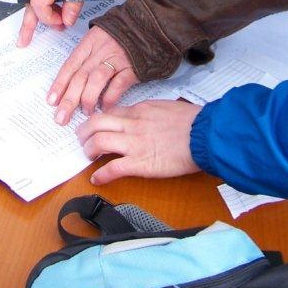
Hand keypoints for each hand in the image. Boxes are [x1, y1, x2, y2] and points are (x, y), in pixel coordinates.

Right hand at [17, 0, 91, 45]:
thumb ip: (76, 1)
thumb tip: (67, 20)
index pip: (40, 3)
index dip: (49, 18)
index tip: (62, 22)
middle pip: (30, 2)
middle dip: (30, 22)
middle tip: (24, 40)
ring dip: (37, 11)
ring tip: (33, 30)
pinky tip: (47, 8)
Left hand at [49, 26, 137, 123]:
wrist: (147, 27)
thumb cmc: (119, 36)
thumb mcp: (98, 39)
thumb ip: (85, 57)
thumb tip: (70, 83)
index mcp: (89, 44)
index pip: (70, 66)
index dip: (59, 84)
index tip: (51, 101)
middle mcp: (100, 51)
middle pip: (80, 76)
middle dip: (69, 99)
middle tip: (61, 117)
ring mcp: (116, 59)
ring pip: (96, 79)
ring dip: (88, 99)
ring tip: (85, 112)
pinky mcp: (132, 68)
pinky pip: (118, 84)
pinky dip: (110, 97)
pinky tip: (105, 107)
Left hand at [77, 100, 202, 184]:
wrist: (205, 134)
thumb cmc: (192, 121)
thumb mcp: (166, 107)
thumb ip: (150, 112)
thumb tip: (142, 117)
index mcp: (139, 110)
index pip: (110, 113)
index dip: (97, 120)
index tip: (93, 127)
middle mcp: (132, 124)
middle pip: (95, 123)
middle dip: (84, 132)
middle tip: (82, 140)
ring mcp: (134, 143)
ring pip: (98, 142)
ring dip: (89, 150)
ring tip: (89, 157)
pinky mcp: (140, 163)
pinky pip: (112, 168)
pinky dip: (101, 175)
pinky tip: (97, 179)